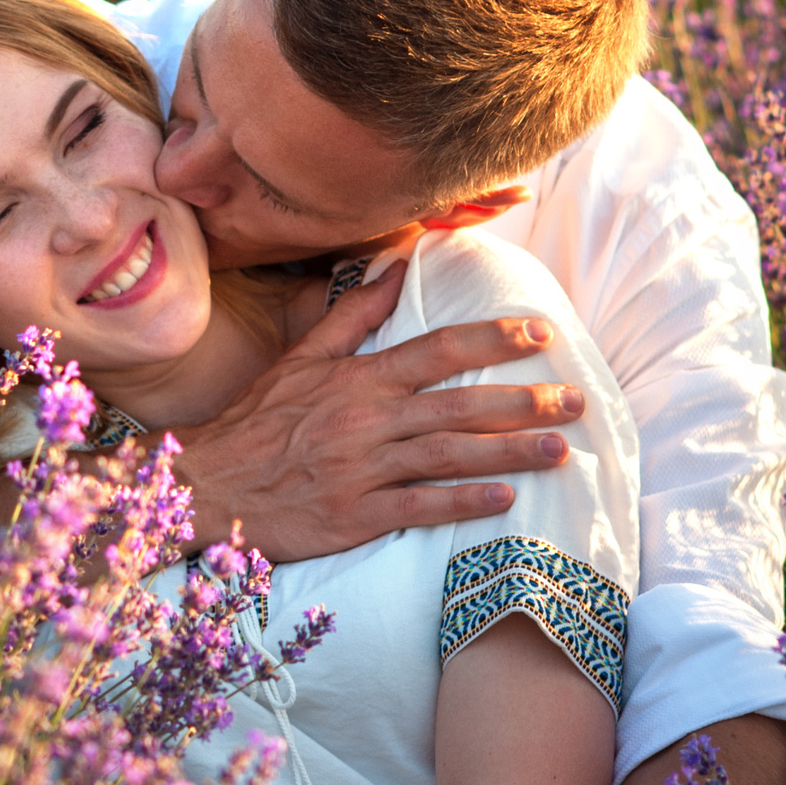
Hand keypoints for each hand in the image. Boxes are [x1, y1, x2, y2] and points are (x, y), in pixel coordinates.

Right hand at [166, 258, 585, 561]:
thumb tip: (394, 269)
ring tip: (560, 451)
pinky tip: (504, 501)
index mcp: (356, 379)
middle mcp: (365, 420)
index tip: (542, 335)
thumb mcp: (298, 360)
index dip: (493, 340)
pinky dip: (463, 502)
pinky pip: (419, 507)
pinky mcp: (354, 515)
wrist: (208, 484)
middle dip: (525, 401)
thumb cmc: (255, 423)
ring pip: (449, 455)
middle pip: (459, 404)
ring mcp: (361, 469)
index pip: (437, 349)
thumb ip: (351, 318)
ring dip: (511, 452)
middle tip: (577, 400)